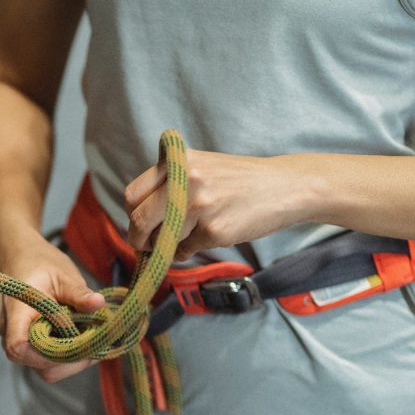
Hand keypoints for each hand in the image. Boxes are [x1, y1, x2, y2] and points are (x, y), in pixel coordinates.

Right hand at [0, 233, 105, 382]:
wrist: (18, 256)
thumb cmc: (37, 262)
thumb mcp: (62, 274)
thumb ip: (78, 293)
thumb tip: (99, 304)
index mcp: (16, 313)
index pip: (19, 348)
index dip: (46, 357)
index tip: (75, 347)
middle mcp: (11, 332)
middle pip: (37, 366)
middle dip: (70, 362)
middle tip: (95, 346)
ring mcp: (18, 339)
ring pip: (44, 366)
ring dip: (70, 360)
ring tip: (90, 340)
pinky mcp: (28, 342)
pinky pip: (45, 358)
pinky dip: (65, 354)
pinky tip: (81, 338)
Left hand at [125, 148, 308, 260]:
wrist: (283, 186)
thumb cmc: (239, 179)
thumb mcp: (201, 165)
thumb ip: (169, 181)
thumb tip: (136, 213)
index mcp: (177, 162)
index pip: (132, 194)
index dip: (131, 214)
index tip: (137, 223)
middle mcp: (184, 182)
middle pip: (139, 220)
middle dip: (138, 238)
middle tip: (145, 245)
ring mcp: (198, 207)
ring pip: (162, 239)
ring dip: (168, 245)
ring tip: (189, 235)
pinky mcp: (213, 230)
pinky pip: (185, 251)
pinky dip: (188, 251)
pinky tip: (206, 238)